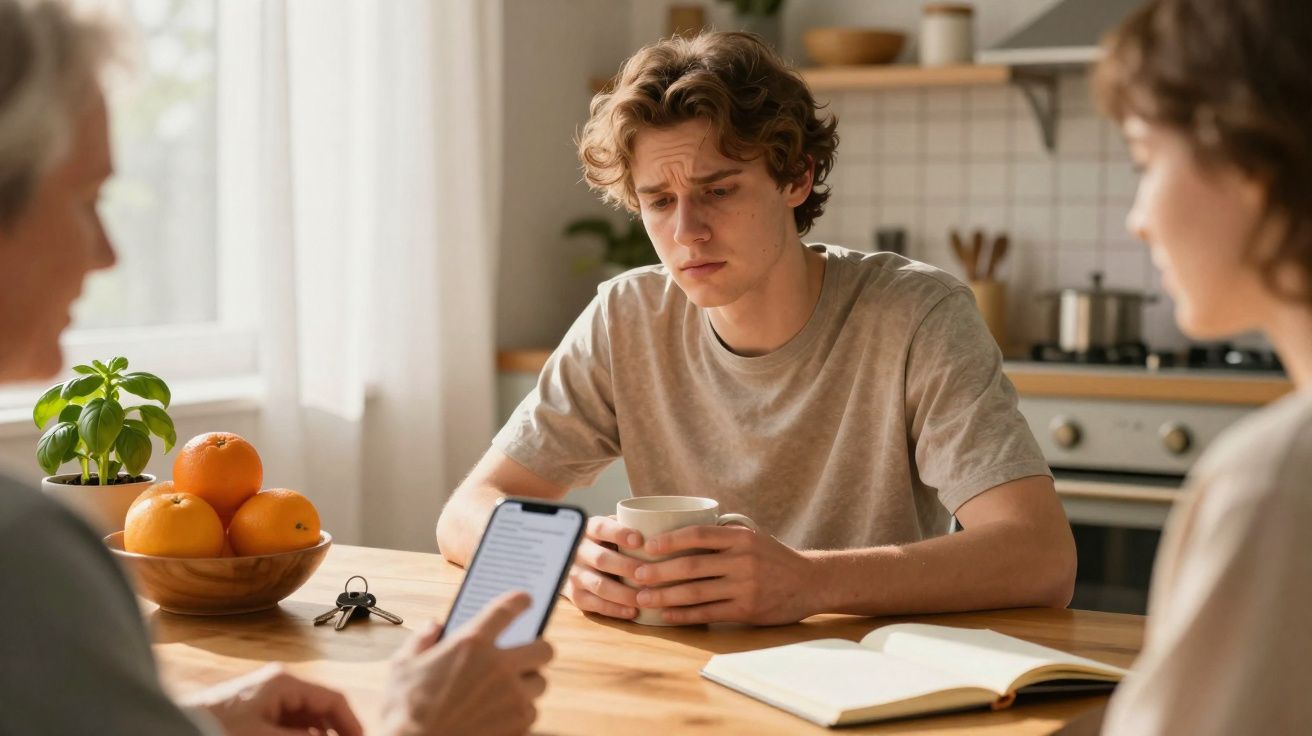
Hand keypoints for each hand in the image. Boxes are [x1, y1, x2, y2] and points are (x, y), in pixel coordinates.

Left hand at [183, 664, 361, 735]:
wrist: (171, 727)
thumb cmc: (213, 726)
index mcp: (285, 682)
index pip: (333, 699)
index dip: (351, 723)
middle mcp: (280, 685)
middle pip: (321, 710)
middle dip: (334, 731)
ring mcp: (268, 698)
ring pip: (306, 720)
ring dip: (317, 735)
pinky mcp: (256, 713)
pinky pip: (288, 725)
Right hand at [380, 590, 553, 735]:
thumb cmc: (404, 712)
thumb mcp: (401, 667)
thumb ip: (421, 640)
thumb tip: (434, 626)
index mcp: (471, 644)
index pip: (507, 609)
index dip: (520, 601)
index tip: (526, 600)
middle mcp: (499, 666)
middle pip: (544, 648)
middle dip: (537, 649)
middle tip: (524, 655)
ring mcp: (513, 696)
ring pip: (540, 682)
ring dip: (527, 684)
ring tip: (508, 689)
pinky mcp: (519, 724)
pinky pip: (532, 711)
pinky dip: (520, 712)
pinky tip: (501, 714)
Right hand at [559, 515, 644, 619]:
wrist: (573, 563)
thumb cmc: (605, 543)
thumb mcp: (610, 530)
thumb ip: (627, 527)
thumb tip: (657, 527)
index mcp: (588, 530)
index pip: (600, 528)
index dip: (619, 534)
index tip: (640, 540)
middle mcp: (577, 551)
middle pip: (601, 559)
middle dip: (627, 567)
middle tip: (650, 574)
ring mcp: (574, 575)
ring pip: (599, 585)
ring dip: (624, 593)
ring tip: (646, 596)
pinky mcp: (575, 596)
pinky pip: (595, 605)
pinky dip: (615, 609)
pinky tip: (633, 611)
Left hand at [633, 525, 818, 624]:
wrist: (810, 582)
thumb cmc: (773, 558)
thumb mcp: (752, 538)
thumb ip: (722, 535)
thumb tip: (677, 529)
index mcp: (740, 538)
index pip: (698, 534)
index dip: (670, 540)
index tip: (647, 546)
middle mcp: (743, 560)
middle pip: (691, 565)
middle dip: (659, 571)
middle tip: (635, 574)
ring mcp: (745, 587)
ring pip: (696, 592)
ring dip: (665, 596)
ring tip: (643, 597)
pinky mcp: (747, 610)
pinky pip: (709, 613)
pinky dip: (684, 615)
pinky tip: (667, 615)